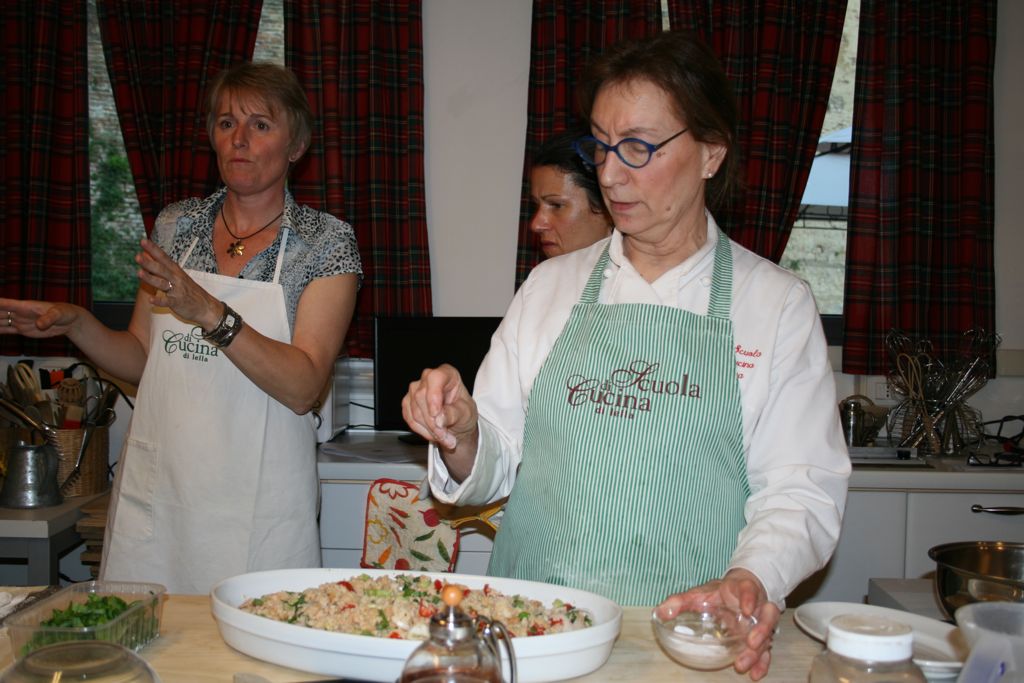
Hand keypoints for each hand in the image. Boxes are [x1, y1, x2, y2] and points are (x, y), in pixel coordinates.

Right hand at [0, 298, 82, 338]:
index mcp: (25, 306)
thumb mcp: (59, 314)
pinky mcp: (21, 329)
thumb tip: (40, 324)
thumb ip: (49, 318)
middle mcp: (18, 313)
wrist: (69, 321)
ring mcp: (19, 321)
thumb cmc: (64, 313)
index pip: (5, 304)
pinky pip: (5, 330)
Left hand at [135, 239, 219, 329]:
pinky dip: (159, 300)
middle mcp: (176, 279)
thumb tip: (147, 258)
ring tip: (139, 273)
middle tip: (137, 256)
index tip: (143, 241)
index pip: (163, 257)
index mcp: (176, 271)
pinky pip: (168, 301)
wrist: (206, 306)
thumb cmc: (189, 290)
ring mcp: (177, 290)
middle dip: (149, 263)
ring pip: (162, 283)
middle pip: (161, 269)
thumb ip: (163, 268)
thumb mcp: (178, 276)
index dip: (153, 249)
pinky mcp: (178, 302)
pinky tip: (151, 299)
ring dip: (151, 278)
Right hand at [401, 364, 477, 450]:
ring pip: (414, 411)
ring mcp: (416, 389)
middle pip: (421, 397)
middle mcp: (429, 378)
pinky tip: (432, 434)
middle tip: (445, 435)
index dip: (433, 396)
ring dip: (428, 429)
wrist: (457, 423)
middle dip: (433, 422)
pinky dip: (421, 430)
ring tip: (442, 436)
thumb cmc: (463, 412)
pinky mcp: (408, 402)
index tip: (436, 414)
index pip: (435, 378)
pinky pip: (409, 418)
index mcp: (447, 374)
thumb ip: (453, 414)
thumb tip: (439, 419)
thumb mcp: (466, 413)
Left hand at [655, 569, 780, 679]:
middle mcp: (757, 606)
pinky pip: (766, 650)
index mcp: (742, 590)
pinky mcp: (761, 636)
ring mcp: (761, 622)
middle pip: (767, 615)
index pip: (749, 590)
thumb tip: (660, 612)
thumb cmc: (720, 592)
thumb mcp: (699, 593)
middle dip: (761, 630)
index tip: (745, 609)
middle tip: (750, 642)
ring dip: (759, 650)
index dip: (749, 598)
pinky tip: (755, 674)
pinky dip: (763, 662)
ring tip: (744, 663)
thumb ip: (680, 601)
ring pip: (768, 634)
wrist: (739, 590)